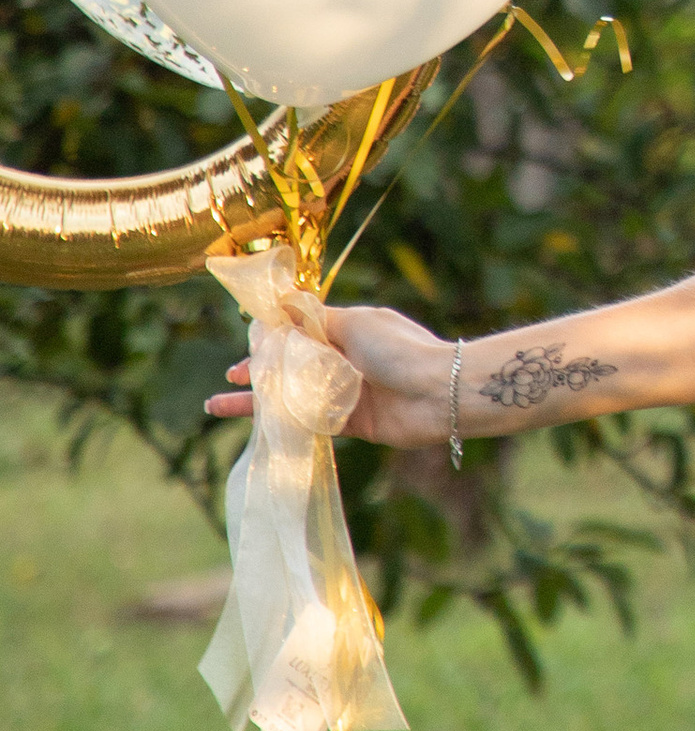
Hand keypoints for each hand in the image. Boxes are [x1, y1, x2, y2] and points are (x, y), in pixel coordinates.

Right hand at [204, 299, 455, 450]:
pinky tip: (258, 426)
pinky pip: (311, 422)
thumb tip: (283, 303)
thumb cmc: (400, 349)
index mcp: (348, 330)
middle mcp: (346, 360)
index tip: (246, 344)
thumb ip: (317, 320)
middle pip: (292, 366)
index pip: (299, 332)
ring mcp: (347, 392)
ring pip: (294, 396)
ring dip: (260, 401)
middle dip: (259, 372)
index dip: (271, 340)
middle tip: (230, 378)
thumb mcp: (355, 324)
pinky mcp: (353, 422)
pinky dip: (285, 422)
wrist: (439, 393)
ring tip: (219, 406)